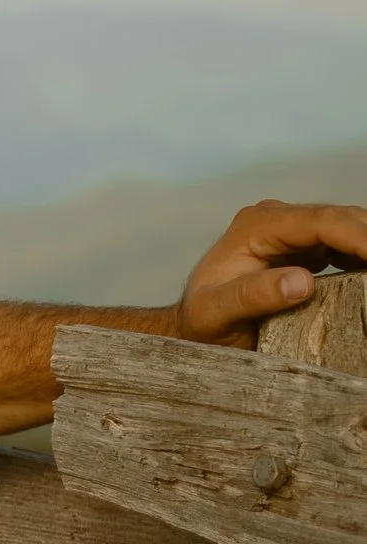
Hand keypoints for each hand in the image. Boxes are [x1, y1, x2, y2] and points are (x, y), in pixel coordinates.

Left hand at [175, 199, 366, 347]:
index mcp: (256, 226)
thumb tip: (301, 282)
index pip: (320, 221)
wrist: (193, 324)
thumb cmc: (200, 321)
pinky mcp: (305, 248)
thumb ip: (252, 296)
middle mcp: (276, 220)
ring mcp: (293, 231)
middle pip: (341, 218)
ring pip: (347, 227)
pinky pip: (345, 245)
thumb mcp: (214, 313)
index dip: (358, 236)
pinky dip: (364, 256)